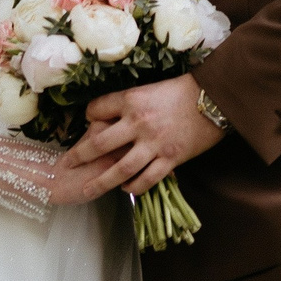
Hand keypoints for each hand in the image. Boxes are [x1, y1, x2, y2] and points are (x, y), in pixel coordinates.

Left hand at [53, 76, 224, 204]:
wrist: (213, 99)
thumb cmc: (182, 91)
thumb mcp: (149, 90)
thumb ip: (130, 104)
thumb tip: (110, 118)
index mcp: (131, 100)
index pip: (97, 109)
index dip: (89, 116)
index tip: (87, 122)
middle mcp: (138, 123)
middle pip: (100, 143)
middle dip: (80, 156)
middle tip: (67, 164)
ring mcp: (154, 144)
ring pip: (120, 169)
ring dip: (101, 182)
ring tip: (88, 190)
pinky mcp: (170, 159)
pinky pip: (146, 179)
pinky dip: (133, 187)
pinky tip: (125, 189)